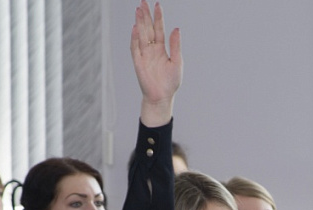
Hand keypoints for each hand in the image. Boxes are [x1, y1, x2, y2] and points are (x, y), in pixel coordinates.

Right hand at [131, 1, 181, 126]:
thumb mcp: (177, 61)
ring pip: (141, 35)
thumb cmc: (171, 81)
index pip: (159, 29)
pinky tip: (135, 28)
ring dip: (139, 23)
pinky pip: (135, 48)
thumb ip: (175, 45)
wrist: (162, 97)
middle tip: (143, 2)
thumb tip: (176, 29)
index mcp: (161, 48)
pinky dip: (135, 38)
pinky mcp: (138, 62)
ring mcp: (144, 55)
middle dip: (145, 16)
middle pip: (148, 29)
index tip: (157, 5)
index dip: (158, 17)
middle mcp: (152, 49)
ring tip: (138, 10)